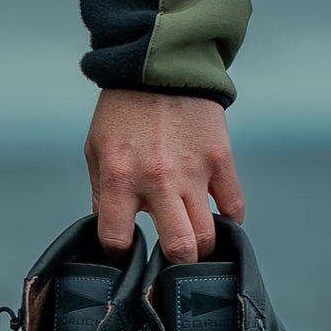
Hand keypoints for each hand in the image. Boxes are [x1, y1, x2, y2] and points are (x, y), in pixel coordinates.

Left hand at [83, 87, 244, 262]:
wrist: (160, 66)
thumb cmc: (123, 110)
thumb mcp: (97, 150)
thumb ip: (102, 193)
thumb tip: (111, 231)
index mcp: (120, 177)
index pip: (118, 238)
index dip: (120, 252)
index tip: (127, 250)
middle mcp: (158, 180)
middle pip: (180, 247)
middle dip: (176, 264)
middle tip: (172, 260)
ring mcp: (194, 172)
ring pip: (210, 235)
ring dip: (203, 247)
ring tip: (194, 243)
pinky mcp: (221, 160)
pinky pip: (234, 207)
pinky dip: (228, 220)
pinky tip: (214, 218)